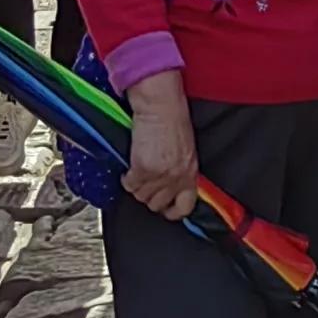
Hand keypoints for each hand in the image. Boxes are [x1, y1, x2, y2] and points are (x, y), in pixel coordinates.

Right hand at [124, 71, 201, 220]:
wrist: (161, 105)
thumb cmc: (173, 120)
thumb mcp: (185, 149)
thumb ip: (181, 170)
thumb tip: (171, 186)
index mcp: (190, 172)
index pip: (185, 207)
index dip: (173, 212)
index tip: (165, 210)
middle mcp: (176, 177)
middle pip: (157, 204)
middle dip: (150, 196)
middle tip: (145, 183)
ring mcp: (159, 175)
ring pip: (141, 196)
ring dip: (137, 187)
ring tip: (137, 173)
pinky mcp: (142, 169)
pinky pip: (129, 185)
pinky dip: (127, 179)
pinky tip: (129, 169)